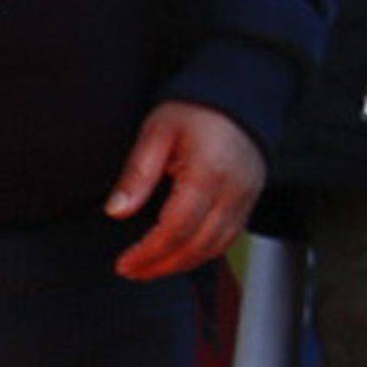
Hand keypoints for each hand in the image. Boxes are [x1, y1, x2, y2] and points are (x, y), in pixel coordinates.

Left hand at [101, 100, 264, 280]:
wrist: (237, 95)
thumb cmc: (194, 109)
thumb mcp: (156, 132)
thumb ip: (137, 174)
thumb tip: (116, 211)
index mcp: (208, 174)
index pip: (176, 229)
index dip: (149, 253)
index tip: (124, 263)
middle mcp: (234, 192)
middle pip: (198, 246)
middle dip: (162, 265)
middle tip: (131, 271)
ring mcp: (247, 198)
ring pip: (215, 248)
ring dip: (181, 264)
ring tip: (149, 269)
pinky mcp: (250, 201)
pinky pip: (228, 239)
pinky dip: (202, 253)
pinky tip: (178, 255)